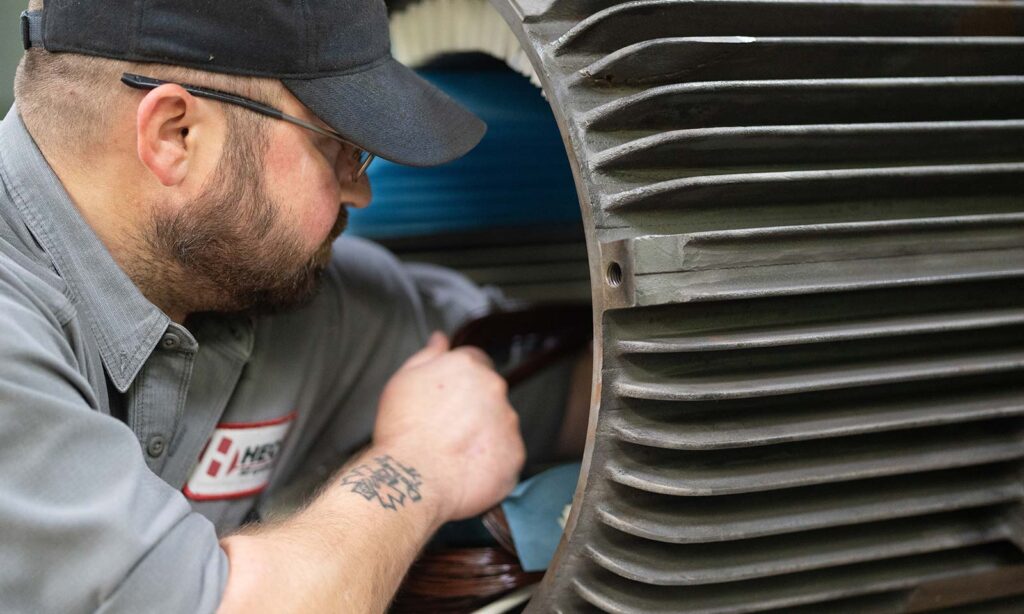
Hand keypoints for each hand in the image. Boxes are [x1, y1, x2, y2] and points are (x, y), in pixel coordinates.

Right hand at [373, 333, 525, 521]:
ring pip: (500, 423)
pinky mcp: (515, 454)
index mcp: (469, 366)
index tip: (448, 398)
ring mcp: (508, 422)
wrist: (412, 479)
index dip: (460, 380)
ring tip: (454, 452)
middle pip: (490, 392)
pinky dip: (491, 461)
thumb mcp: (403, 380)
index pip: (475, 361)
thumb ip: (428, 355)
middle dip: (473, 407)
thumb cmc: (402, 430)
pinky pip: (507, 454)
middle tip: (446, 428)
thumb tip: (440, 339)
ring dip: (484, 433)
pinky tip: (466, 469)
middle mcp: (495, 388)